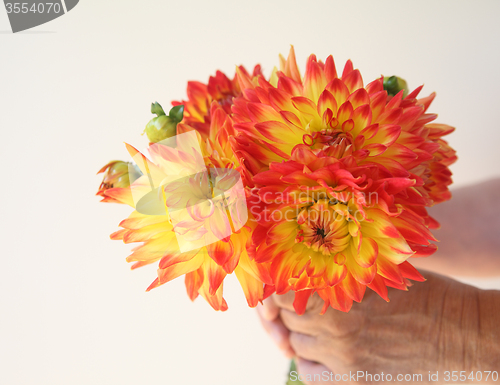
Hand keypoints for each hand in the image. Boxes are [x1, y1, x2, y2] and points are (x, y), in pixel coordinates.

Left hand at [258, 271, 499, 383]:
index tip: (290, 285)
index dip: (284, 286)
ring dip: (300, 334)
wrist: (462, 334)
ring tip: (318, 327)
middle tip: (304, 304)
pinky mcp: (355, 380)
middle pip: (287, 317)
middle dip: (291, 309)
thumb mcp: (380, 273)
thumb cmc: (425, 295)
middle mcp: (335, 324)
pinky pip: (309, 374)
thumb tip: (307, 271)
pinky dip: (308, 363)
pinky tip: (322, 353)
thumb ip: (341, 274)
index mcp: (340, 290)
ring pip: (296, 343)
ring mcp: (343, 355)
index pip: (285, 289)